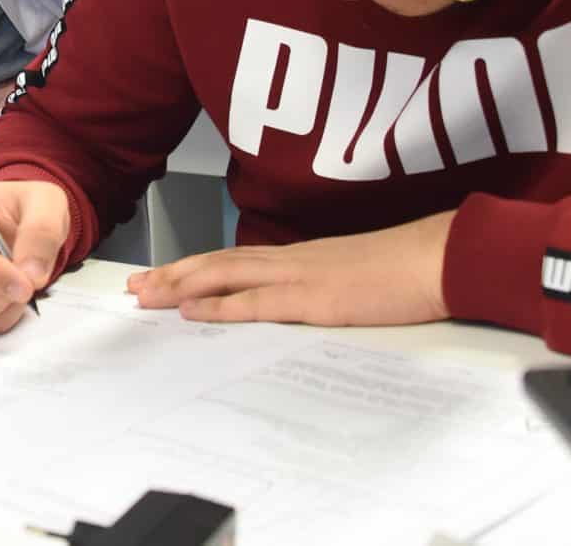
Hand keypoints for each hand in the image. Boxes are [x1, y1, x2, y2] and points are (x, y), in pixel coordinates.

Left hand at [127, 210, 456, 327]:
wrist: (438, 259)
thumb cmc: (404, 270)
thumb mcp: (351, 277)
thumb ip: (320, 286)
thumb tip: (298, 301)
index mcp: (298, 258)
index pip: (232, 261)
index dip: (192, 268)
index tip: (159, 276)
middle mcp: (289, 262)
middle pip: (216, 265)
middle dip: (171, 277)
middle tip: (132, 288)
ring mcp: (299, 278)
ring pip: (225, 278)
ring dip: (180, 288)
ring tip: (145, 297)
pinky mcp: (314, 300)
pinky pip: (256, 304)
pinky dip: (219, 308)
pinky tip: (192, 313)